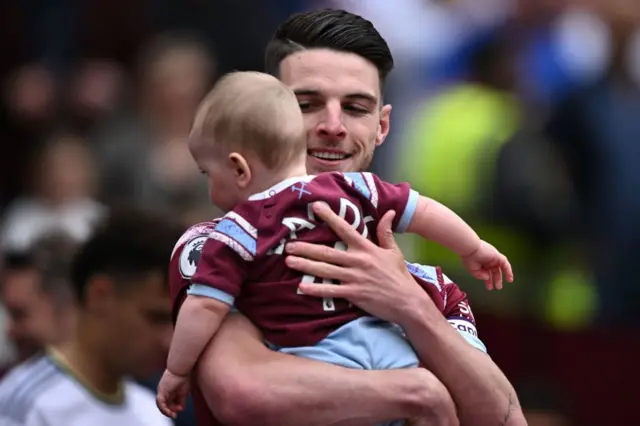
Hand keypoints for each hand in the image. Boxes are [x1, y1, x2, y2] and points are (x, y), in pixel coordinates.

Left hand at [156, 369, 189, 418]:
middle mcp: (164, 390)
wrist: (181, 368)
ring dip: (167, 411)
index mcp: (169, 390)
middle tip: (175, 415)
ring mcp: (161, 390)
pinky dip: (164, 409)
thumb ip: (182, 400)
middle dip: (171, 410)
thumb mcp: (184, 391)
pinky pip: (160, 403)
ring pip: (161, 405)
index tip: (180, 410)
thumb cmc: (184, 376)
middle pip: (165, 404)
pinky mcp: (161, 391)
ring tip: (173, 414)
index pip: (169, 402)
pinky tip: (169, 412)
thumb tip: (181, 409)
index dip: (174, 408)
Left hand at [285, 202, 433, 327]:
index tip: (315, 207)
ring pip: (325, 270)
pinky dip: (315, 290)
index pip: (345, 229)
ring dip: (305, 265)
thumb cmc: (399, 276)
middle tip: (288, 244)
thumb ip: (386, 232)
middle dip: (306, 247)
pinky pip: (331, 291)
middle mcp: (358, 261)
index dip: (330, 217)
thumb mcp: (394, 251)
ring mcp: (354, 278)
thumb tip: (388, 212)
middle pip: (327, 252)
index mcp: (366, 248)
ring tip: (289, 261)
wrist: (408, 302)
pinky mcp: (354, 294)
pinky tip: (301, 287)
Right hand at [461, 240, 513, 289]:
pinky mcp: (497, 256)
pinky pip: (505, 264)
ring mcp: (492, 258)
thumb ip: (480, 275)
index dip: (488, 281)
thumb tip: (487, 277)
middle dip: (496, 279)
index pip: (487, 273)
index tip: (489, 287)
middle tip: (498, 287)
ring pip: (501, 267)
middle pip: (494, 271)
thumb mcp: (473, 271)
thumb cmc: (468, 258)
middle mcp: (487, 261)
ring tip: (508, 281)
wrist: (470, 249)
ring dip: (504, 275)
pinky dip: (508, 270)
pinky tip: (509, 277)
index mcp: (480, 263)